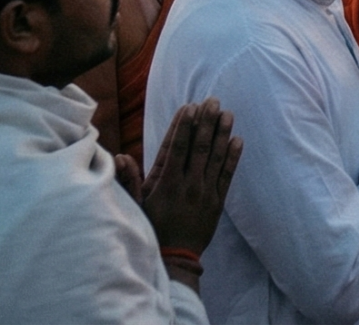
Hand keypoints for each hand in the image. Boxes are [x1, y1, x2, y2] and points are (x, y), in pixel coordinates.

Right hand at [138, 99, 241, 252]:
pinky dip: (233, 157)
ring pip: (216, 157)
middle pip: (199, 147)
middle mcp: (188, 184)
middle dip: (206, 122)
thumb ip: (129, 180)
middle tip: (213, 100)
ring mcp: (205, 192)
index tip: (190, 106)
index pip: (177, 148)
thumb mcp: (136, 206)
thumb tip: (120, 156)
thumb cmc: (152, 229)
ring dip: (222, 134)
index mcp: (166, 183)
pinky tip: (238, 140)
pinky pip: (227, 175)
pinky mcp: (218, 201)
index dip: (184, 126)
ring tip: (227, 113)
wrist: (175, 258)